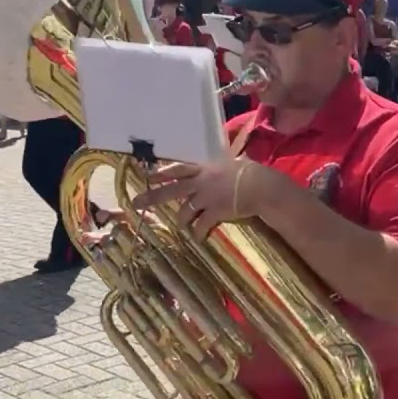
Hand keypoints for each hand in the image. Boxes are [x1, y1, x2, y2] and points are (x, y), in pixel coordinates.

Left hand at [131, 156, 280, 240]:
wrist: (261, 187)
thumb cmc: (252, 172)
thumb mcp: (236, 163)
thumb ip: (227, 165)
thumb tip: (235, 159)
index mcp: (205, 168)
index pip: (179, 169)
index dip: (163, 172)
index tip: (149, 176)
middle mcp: (201, 182)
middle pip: (171, 189)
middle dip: (152, 197)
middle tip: (136, 203)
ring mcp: (206, 197)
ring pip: (185, 210)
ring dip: (182, 220)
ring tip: (181, 226)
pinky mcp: (214, 212)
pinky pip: (201, 225)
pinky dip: (198, 233)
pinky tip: (197, 239)